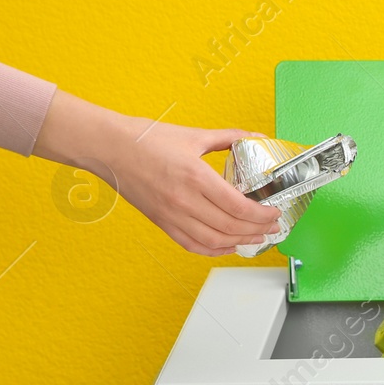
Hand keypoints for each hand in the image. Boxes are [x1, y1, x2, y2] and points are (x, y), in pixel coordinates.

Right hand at [34, 91, 279, 255]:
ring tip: (258, 238)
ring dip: (241, 243)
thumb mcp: (193, 134)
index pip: (238, 206)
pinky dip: (215, 250)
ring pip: (215, 241)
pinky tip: (228, 246)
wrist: (108, 148)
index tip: (275, 213)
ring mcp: (172, 215)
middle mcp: (184, 201)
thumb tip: (255, 137)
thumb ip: (228, 137)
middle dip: (259, 230)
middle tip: (274, 228)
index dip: (262, 215)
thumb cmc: (146, 139)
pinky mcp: (162, 223)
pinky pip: (193, 245)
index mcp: (195, 177)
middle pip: (231, 227)